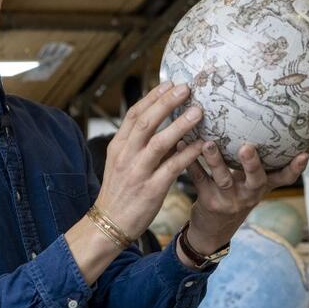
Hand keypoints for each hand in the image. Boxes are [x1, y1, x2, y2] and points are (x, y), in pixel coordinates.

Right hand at [96, 82, 204, 239]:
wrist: (108, 223)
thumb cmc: (120, 192)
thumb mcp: (121, 164)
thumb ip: (139, 145)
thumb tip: (164, 125)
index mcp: (118, 146)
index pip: (134, 115)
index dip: (152, 97)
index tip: (169, 84)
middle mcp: (126, 156)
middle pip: (146, 122)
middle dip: (167, 102)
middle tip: (186, 88)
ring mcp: (138, 172)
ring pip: (160, 142)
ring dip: (180, 124)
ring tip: (198, 111)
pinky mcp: (151, 189)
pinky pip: (172, 167)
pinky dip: (187, 154)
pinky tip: (200, 144)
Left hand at [181, 141, 308, 253]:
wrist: (212, 231)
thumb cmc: (234, 198)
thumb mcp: (251, 187)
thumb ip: (258, 166)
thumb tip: (269, 128)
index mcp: (261, 188)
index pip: (284, 179)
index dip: (296, 169)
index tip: (305, 154)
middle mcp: (248, 195)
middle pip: (256, 179)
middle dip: (252, 163)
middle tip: (247, 148)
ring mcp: (228, 199)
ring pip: (223, 178)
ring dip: (215, 160)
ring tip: (208, 143)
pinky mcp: (207, 201)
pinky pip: (199, 178)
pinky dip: (190, 162)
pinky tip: (181, 144)